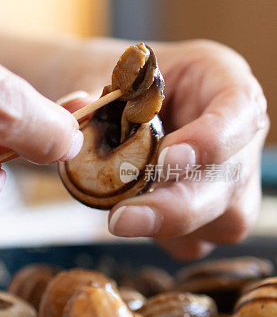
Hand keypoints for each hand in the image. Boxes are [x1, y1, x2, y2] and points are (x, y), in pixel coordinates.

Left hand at [68, 38, 268, 259]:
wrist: (108, 104)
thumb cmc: (117, 82)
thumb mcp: (102, 75)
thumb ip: (93, 92)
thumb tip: (77, 107)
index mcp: (222, 81)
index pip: (239, 110)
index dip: (212, 139)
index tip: (167, 159)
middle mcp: (238, 133)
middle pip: (232, 179)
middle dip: (179, 206)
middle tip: (123, 218)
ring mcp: (231, 178)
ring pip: (224, 219)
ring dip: (168, 226)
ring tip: (118, 217)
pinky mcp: (211, 215)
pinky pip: (196, 241)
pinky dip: (160, 237)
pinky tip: (132, 216)